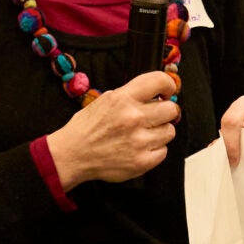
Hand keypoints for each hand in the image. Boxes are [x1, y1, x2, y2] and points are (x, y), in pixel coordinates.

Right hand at [47, 71, 182, 188]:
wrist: (72, 155)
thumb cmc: (86, 129)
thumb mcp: (104, 100)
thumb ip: (129, 95)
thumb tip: (153, 94)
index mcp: (123, 99)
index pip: (159, 82)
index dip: (168, 86)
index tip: (168, 91)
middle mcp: (133, 118)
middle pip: (171, 109)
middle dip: (165, 112)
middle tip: (157, 116)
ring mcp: (139, 141)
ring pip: (169, 131)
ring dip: (160, 132)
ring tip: (145, 134)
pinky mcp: (141, 161)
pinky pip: (163, 151)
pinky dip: (155, 150)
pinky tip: (141, 147)